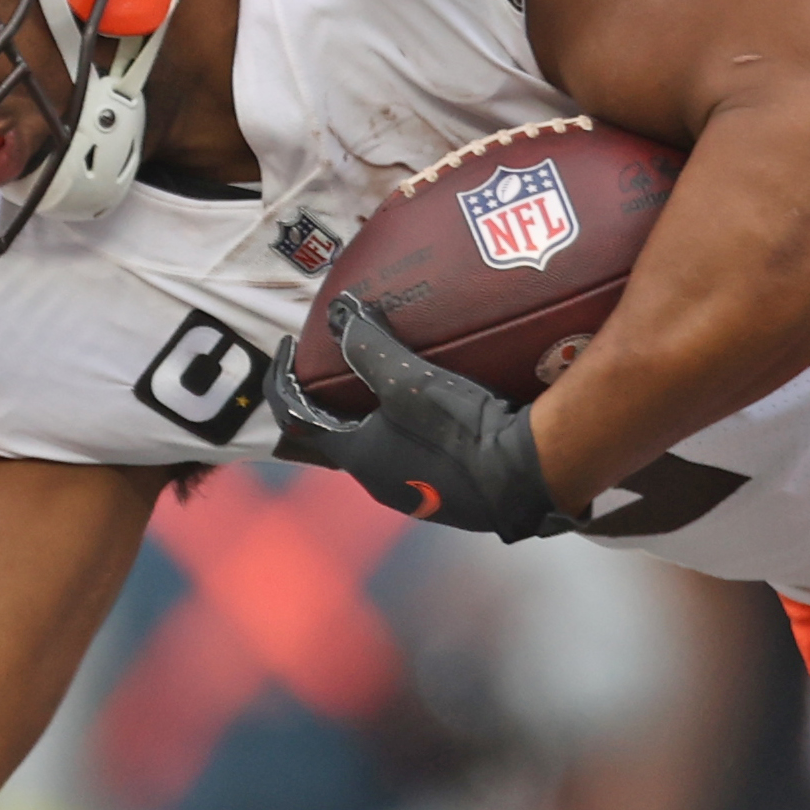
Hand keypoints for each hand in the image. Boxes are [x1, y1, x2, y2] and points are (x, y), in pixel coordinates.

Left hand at [270, 298, 566, 541]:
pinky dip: (404, 429)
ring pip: (376, 448)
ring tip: (382, 379)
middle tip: (338, 361)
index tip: (289, 347)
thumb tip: (342, 314)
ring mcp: (413, 493)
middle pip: (336, 435)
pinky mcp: (446, 495)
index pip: (295, 419)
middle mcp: (377, 483)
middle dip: (330, 399)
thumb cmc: (461, 430)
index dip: (283, 380)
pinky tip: (429, 409)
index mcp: (356, 457)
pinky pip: (411, 456)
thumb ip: (370, 346)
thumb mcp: (409, 380)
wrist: (525, 476)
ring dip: (370, 415)